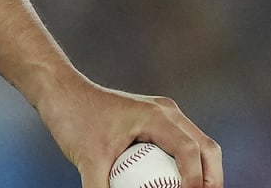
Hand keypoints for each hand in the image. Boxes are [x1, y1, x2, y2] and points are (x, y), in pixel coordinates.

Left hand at [38, 79, 222, 187]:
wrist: (58, 91)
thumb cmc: (72, 117)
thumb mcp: (87, 160)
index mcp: (156, 116)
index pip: (190, 151)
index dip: (195, 181)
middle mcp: (166, 112)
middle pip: (206, 148)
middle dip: (211, 179)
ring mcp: (162, 114)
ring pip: (198, 144)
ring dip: (202, 171)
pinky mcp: (154, 120)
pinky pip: (182, 142)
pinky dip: (186, 164)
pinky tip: (175, 182)